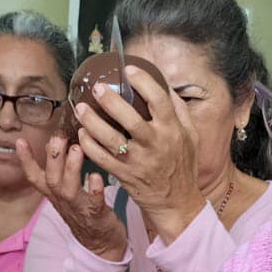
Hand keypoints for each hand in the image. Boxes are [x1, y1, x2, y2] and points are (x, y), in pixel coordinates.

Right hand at [16, 135, 127, 259]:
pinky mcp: (96, 214)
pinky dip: (94, 189)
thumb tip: (51, 142)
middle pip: (51, 179)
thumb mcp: (65, 190)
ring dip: (71, 168)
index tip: (20, 141)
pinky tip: (96, 175)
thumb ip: (58, 168)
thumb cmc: (83, 210)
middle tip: (58, 137)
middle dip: (53, 158)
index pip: (34, 176)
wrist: (100, 244)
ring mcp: (78, 207)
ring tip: (77, 149)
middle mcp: (62, 199)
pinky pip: (94, 202)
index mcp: (53, 193)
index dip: (26, 160)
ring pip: (69, 189)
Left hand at [71, 66, 205, 238]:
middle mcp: (155, 144)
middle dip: (111, 102)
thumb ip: (179, 110)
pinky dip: (90, 145)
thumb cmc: (183, 165)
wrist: (177, 202)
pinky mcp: (125, 175)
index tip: (129, 69)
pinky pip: (102, 158)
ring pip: (111, 139)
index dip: (143, 82)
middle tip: (97, 88)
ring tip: (80, 108)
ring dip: (92, 123)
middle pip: (131, 119)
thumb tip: (165, 86)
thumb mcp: (190, 136)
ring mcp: (138, 161)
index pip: (158, 100)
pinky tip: (81, 133)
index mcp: (172, 130)